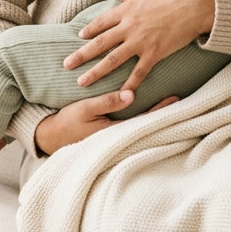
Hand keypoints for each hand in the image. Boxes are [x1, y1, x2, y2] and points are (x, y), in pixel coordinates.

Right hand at [33, 90, 179, 155]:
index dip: (160, 109)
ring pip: (138, 122)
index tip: (174, 99)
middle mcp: (117, 134)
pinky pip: (129, 121)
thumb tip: (131, 95)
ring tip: (168, 100)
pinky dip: (139, 112)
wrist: (50, 136)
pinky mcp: (108, 130)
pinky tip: (145, 104)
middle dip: (162, 111)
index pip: (144, 119)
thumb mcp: (85, 109)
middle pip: (146, 122)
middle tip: (179, 98)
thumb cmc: (67, 122)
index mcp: (115, 130)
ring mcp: (113, 133)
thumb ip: (107, 102)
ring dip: (153, 111)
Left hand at [63, 0, 214, 90]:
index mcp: (126, 10)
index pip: (102, 22)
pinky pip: (139, 73)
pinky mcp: (154, 53)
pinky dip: (130, 85)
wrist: (196, 3)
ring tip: (81, 82)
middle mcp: (129, 27)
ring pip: (113, 60)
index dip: (90, 30)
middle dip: (82, 54)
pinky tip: (121, 96)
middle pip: (100, 43)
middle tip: (66, 64)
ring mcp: (140, 42)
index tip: (80, 36)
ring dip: (96, 72)